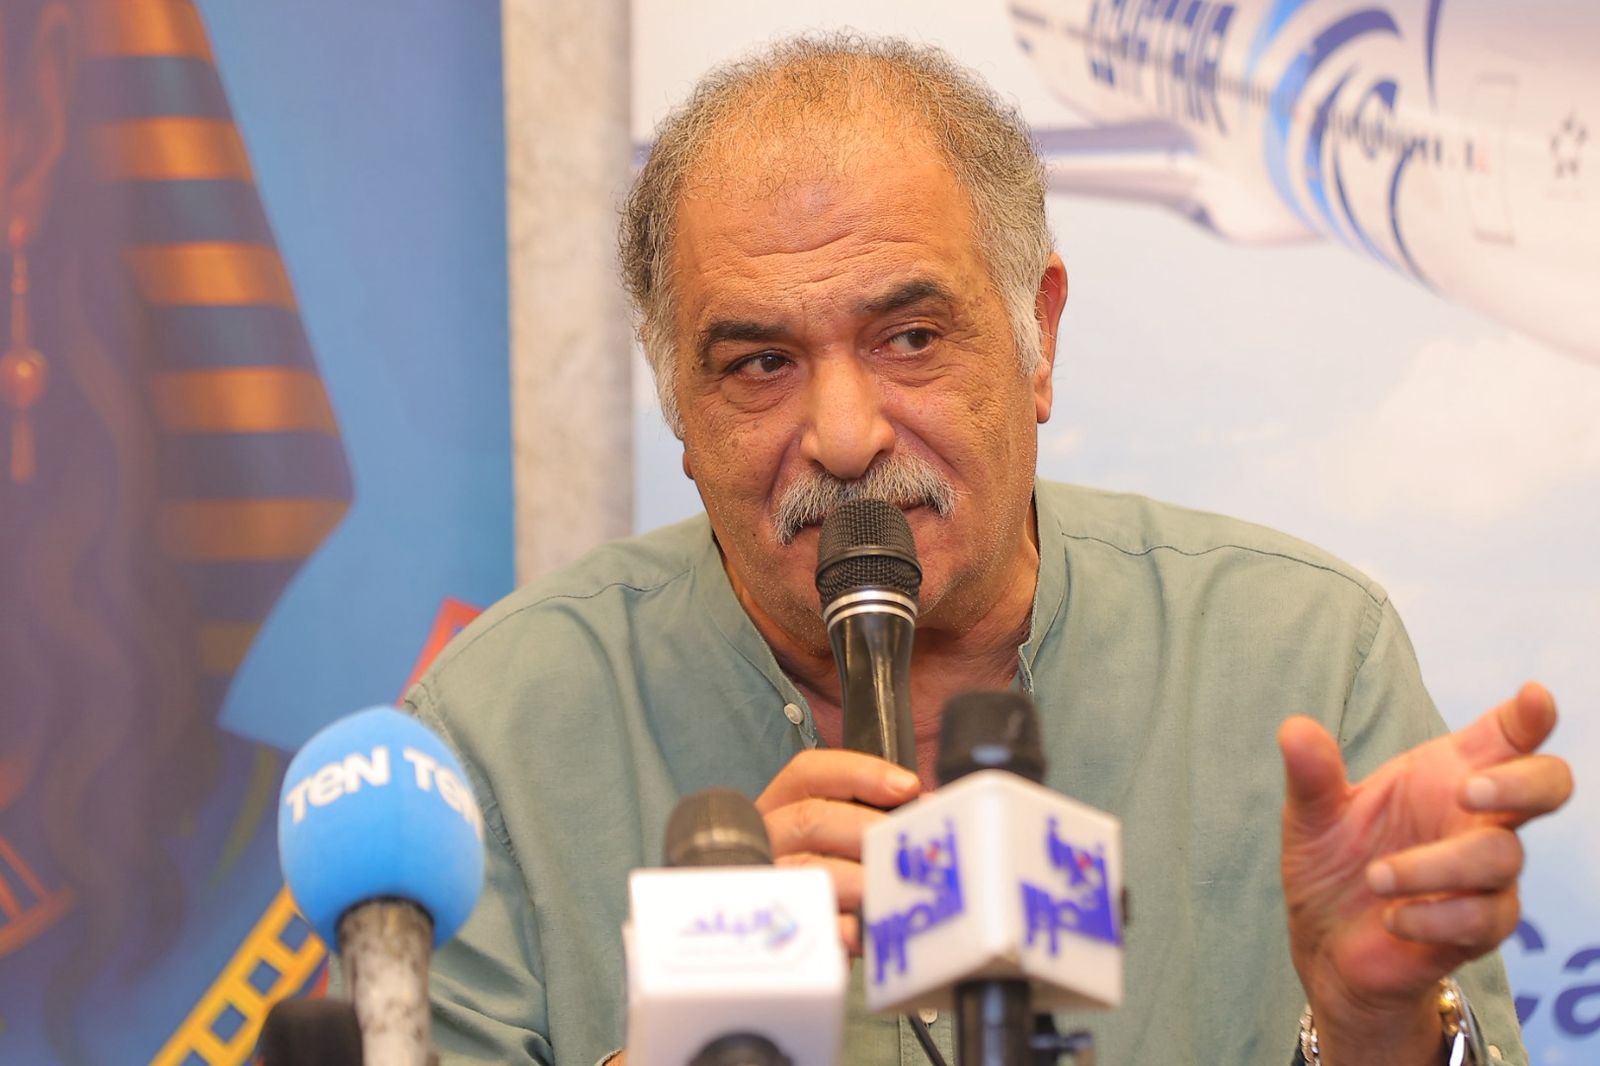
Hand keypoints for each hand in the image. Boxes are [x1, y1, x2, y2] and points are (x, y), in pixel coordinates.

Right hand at [755, 749, 921, 954]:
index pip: (808, 773)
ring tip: (894, 888)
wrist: (790, 944)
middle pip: (810, 818)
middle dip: (866, 828)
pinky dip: (846, 926)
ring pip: (812, 869)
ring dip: (861, 877)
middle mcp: (769, 840)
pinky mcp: (783, 930)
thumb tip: (926, 810)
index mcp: (781, 807)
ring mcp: (771, 884)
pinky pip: (813, 924)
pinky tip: (871, 929)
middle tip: (903, 846)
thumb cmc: (833, 875)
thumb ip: (874, 815)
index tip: (908, 787)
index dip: (860, 773)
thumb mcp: (843, 835)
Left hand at [1278, 682, 1572, 1063]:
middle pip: (1547, 785)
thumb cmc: (1334, 864)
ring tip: (1374, 877)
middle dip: (1520, 782)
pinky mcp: (1480, 928)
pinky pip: (1482, 918)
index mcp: (1446, 773)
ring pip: (1501, 856)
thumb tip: (1295, 729)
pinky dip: (1433, 916)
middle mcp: (1477, 818)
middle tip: (1465, 790)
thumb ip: (1311, 774)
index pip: (1507, 737)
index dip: (1529, 716)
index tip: (1533, 697)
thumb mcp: (1310, 815)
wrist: (1326, 944)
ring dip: (1434, 866)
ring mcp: (1486, 875)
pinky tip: (1393, 918)